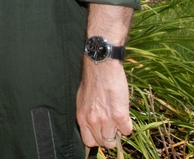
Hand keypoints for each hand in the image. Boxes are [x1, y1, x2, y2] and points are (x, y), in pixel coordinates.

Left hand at [77, 3, 134, 148]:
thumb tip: (93, 126)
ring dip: (119, 131)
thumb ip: (87, 115)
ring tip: (117, 117)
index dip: (97, 138)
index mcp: (81, 117)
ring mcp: (106, 119)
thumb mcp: (83, 100)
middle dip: (109, 136)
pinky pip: (127, 131)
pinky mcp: (119, 115)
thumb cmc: (92, 81)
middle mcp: (92, 121)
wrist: (101, 66)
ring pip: (115, 140)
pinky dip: (128, 124)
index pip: (89, 142)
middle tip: (112, 124)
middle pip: (103, 143)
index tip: (102, 132)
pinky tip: (123, 113)